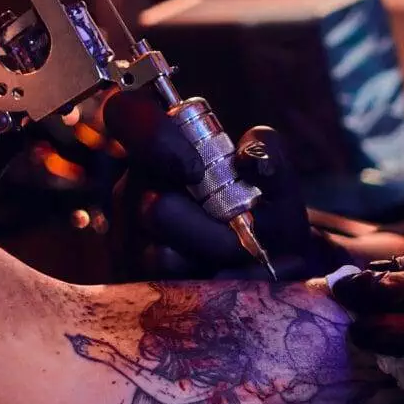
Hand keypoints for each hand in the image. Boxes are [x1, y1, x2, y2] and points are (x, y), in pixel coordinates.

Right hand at [104, 93, 353, 280]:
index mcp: (161, 152)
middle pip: (155, 209)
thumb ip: (269, 154)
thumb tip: (249, 155)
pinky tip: (230, 282)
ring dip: (214, 262)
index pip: (125, 113)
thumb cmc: (267, 215)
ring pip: (162, 256)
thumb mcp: (278, 182)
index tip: (194, 170)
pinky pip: (169, 290)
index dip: (154, 137)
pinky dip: (214, 288)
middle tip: (240, 237)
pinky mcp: (136, 286)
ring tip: (238, 259)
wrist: (273, 271)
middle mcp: (135, 192)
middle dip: (210, 230)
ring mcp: (129, 242)